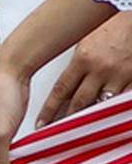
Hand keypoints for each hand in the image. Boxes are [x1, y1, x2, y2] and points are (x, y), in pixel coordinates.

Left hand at [35, 11, 131, 125]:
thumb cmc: (110, 30)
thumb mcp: (86, 45)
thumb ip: (78, 66)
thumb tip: (67, 88)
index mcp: (82, 59)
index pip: (61, 90)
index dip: (50, 109)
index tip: (41, 123)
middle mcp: (99, 70)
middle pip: (79, 101)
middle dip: (66, 119)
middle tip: (56, 133)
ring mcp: (118, 77)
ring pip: (101, 105)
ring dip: (89, 119)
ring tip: (79, 132)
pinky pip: (122, 103)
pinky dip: (112, 112)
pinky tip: (105, 122)